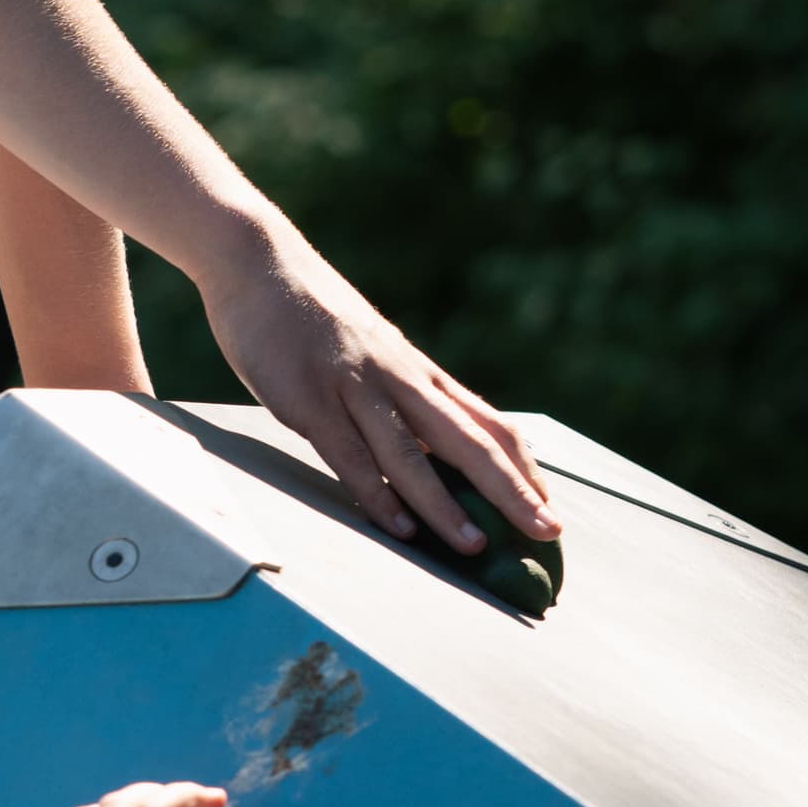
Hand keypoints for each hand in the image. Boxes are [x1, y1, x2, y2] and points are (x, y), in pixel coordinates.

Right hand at [199, 227, 553, 554]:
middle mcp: (399, 379)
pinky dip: (377, 495)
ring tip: (475, 546)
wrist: (259, 261)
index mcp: (418, 372)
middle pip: (468, 442)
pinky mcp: (309, 400)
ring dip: (445, 505)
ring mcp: (354, 388)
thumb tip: (436, 441)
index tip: (548, 508)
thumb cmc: (314, 312)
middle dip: (511, 491)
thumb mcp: (374, 349)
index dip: (522, 469)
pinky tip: (400, 527)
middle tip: (547, 532)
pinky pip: (350, 456)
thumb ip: (404, 392)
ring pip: (410, 456)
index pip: (489, 424)